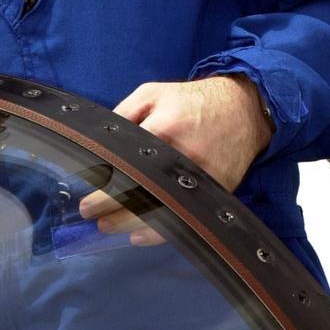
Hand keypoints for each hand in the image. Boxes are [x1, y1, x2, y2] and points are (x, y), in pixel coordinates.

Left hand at [79, 76, 272, 243]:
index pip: (127, 163)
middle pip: (142, 192)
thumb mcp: (151, 94)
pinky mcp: (217, 191)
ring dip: (131, 223)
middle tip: (91, 214)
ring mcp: (202, 177)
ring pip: (162, 209)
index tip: (86, 197)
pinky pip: (185, 216)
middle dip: (112, 208)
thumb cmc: (191, 100)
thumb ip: (123, 114)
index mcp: (164, 128)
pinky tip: (140, 235)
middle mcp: (183, 156)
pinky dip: (161, 230)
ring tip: (109, 226)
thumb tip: (98, 144)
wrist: (243, 108)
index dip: (104, 184)